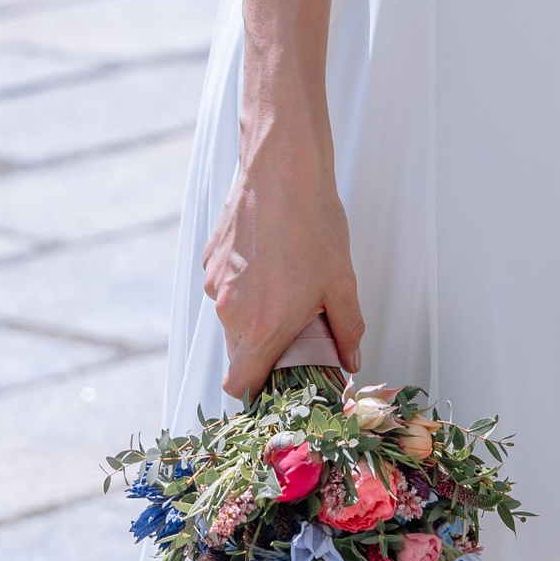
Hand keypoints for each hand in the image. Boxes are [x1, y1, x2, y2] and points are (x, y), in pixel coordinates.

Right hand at [203, 117, 362, 397]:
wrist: (282, 171)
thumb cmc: (313, 225)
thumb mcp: (342, 284)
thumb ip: (346, 330)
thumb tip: (350, 358)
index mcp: (261, 327)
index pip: (239, 384)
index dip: (257, 389)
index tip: (278, 380)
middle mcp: (230, 311)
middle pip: (238, 352)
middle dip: (264, 348)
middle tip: (295, 328)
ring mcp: (215, 284)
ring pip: (231, 318)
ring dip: (254, 315)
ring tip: (285, 285)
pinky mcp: (209, 260)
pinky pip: (225, 288)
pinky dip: (244, 286)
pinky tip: (270, 261)